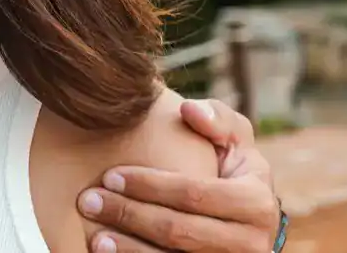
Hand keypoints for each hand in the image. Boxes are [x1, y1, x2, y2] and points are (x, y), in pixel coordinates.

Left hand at [81, 99, 283, 251]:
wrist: (247, 219)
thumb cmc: (232, 169)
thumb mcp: (236, 140)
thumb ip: (218, 119)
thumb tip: (188, 109)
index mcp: (258, 203)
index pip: (194, 194)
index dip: (149, 185)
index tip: (109, 175)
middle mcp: (251, 242)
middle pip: (178, 231)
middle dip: (129, 215)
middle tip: (89, 201)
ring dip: (129, 249)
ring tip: (95, 237)